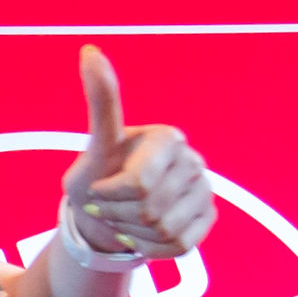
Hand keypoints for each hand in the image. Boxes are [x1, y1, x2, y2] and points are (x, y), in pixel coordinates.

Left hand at [58, 48, 213, 262]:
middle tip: (107, 206)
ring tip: (123, 218)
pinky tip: (141, 233)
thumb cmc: (96, 177)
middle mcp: (193, 161)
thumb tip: (89, 49)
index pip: (138, 184)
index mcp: (168, 138)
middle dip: (117, 214)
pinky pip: (178, 245)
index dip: (108, 196)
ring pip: (164, 229)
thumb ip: (100, 100)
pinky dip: (150, 246)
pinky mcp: (208, 219)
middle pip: (149, 209)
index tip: (97, 189)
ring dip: (131, 232)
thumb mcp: (95, 144)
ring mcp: (204, 190)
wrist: (105, 218)